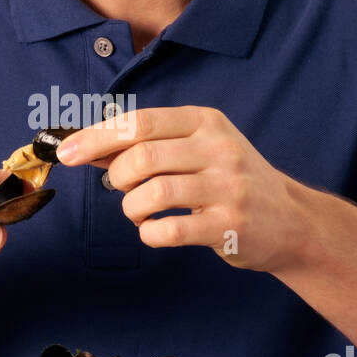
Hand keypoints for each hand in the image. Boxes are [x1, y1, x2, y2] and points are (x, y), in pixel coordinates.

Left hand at [56, 106, 300, 272]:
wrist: (291, 221)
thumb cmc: (231, 181)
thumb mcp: (198, 149)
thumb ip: (147, 145)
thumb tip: (86, 148)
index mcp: (205, 122)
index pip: (139, 122)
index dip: (96, 138)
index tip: (66, 153)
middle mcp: (219, 149)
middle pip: (143, 156)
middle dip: (116, 177)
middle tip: (120, 189)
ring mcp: (228, 188)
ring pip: (153, 193)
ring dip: (132, 207)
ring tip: (140, 211)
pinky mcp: (231, 226)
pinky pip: (169, 230)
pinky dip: (150, 234)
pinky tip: (156, 231)